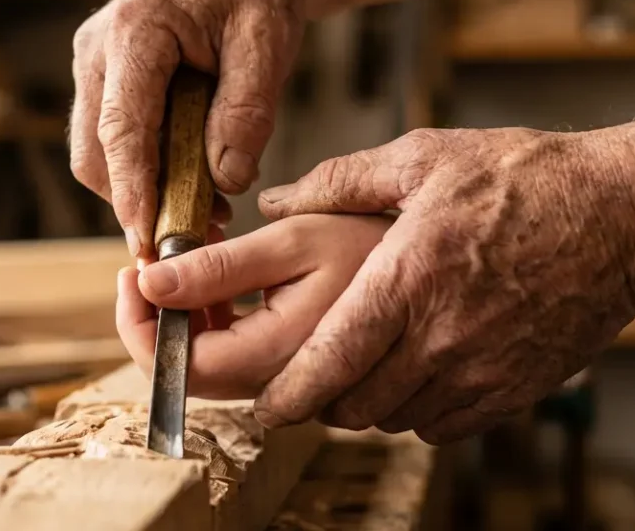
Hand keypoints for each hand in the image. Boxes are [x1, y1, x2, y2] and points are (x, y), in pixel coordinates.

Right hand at [70, 0, 303, 257]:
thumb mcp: (268, 45)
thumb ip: (247, 112)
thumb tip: (225, 180)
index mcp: (136, 30)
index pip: (122, 128)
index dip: (132, 190)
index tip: (147, 239)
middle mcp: (98, 49)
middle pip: (95, 152)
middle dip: (136, 202)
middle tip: (193, 238)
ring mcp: (93, 66)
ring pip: (98, 154)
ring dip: (143, 192)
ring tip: (207, 212)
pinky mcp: (102, 83)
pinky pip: (111, 142)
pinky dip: (145, 172)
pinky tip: (193, 186)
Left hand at [116, 214, 391, 398]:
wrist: (500, 247)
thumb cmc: (404, 229)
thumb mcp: (299, 236)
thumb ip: (222, 267)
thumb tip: (151, 285)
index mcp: (298, 352)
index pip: (188, 372)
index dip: (143, 329)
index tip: (134, 278)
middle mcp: (322, 395)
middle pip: (213, 381)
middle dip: (179, 319)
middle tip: (178, 258)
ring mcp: (353, 407)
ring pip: (253, 384)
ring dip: (222, 329)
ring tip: (233, 267)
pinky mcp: (377, 405)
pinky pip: (297, 389)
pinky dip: (264, 343)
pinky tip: (278, 296)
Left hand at [251, 127, 634, 442]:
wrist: (624, 217)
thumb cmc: (524, 179)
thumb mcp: (424, 157)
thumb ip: (340, 181)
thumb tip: (276, 201)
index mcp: (408, 278)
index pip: (331, 360)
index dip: (290, 394)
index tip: (264, 407)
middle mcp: (441, 336)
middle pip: (356, 404)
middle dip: (323, 398)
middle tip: (312, 376)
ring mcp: (481, 370)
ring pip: (396, 419)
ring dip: (370, 403)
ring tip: (366, 366)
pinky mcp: (514, 390)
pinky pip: (443, 427)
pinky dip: (418, 412)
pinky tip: (417, 372)